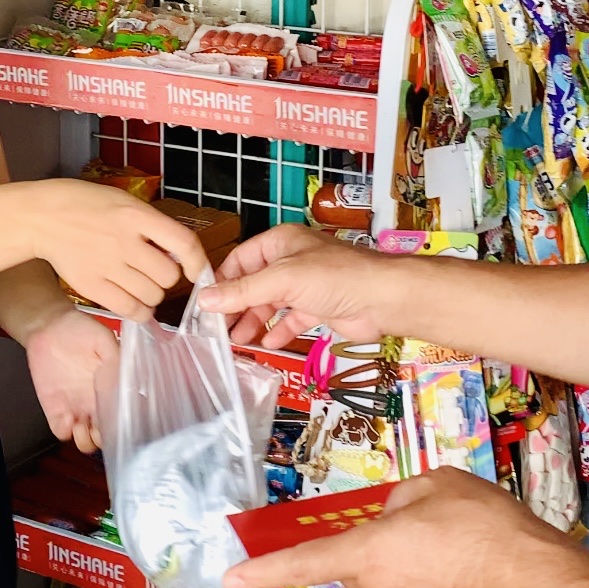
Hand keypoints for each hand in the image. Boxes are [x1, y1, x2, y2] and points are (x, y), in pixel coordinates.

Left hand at [24, 308, 119, 452]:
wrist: (49, 327)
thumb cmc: (79, 330)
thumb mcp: (104, 339)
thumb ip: (116, 358)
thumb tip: (128, 377)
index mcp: (112, 389)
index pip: (124, 417)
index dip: (125, 426)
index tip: (124, 422)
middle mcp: (96, 404)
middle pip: (107, 437)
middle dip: (107, 440)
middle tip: (102, 427)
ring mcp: (77, 409)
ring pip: (86, 442)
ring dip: (88, 441)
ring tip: (84, 425)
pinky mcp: (56, 410)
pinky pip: (62, 432)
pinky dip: (66, 431)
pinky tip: (68, 418)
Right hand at [31, 179, 209, 317]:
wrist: (42, 216)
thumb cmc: (85, 205)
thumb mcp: (123, 201)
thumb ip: (151, 224)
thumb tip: (179, 253)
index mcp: (135, 214)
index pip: (183, 242)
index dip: (197, 262)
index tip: (195, 270)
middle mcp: (124, 241)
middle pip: (169, 276)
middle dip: (167, 278)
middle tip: (154, 272)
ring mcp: (107, 265)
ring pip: (153, 296)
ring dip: (153, 295)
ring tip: (141, 285)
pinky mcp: (91, 286)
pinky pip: (130, 310)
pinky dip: (139, 311)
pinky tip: (134, 302)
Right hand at [201, 224, 394, 348]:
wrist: (383, 299)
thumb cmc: (336, 277)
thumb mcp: (283, 280)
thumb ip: (244, 291)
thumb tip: (206, 299)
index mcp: (280, 243)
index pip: (240, 260)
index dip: (222, 282)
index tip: (205, 306)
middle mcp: (291, 261)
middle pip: (254, 284)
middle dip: (237, 307)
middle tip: (219, 330)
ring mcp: (306, 285)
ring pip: (271, 304)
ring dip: (255, 322)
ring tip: (238, 342)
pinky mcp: (319, 307)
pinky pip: (292, 319)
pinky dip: (279, 331)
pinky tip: (268, 344)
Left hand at [222, 467, 588, 587]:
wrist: (537, 579)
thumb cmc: (487, 526)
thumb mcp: (436, 482)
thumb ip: (400, 496)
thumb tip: (393, 513)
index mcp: (371, 550)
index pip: (305, 560)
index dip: (263, 569)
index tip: (230, 579)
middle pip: (355, 562)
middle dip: (376, 540)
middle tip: (422, 520)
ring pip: (385, 577)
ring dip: (404, 558)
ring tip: (452, 540)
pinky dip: (427, 577)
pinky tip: (462, 562)